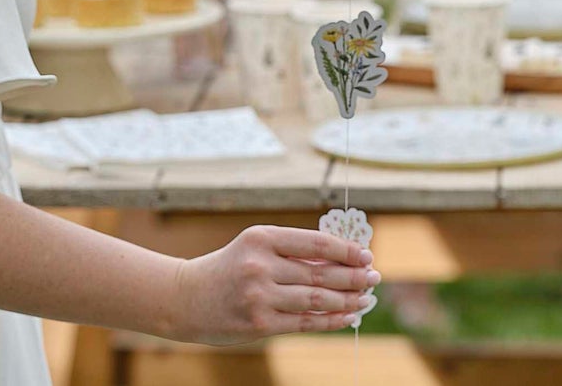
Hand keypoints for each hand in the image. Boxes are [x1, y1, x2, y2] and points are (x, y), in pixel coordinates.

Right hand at [171, 225, 377, 344]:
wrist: (187, 298)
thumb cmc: (229, 268)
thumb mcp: (254, 247)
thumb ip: (291, 252)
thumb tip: (340, 257)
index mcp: (262, 238)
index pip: (315, 244)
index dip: (345, 250)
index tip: (366, 255)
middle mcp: (261, 266)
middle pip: (320, 272)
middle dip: (353, 276)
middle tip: (374, 277)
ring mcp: (260, 296)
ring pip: (316, 298)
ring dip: (347, 300)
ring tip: (365, 298)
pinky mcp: (260, 324)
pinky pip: (305, 323)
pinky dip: (330, 320)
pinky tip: (347, 317)